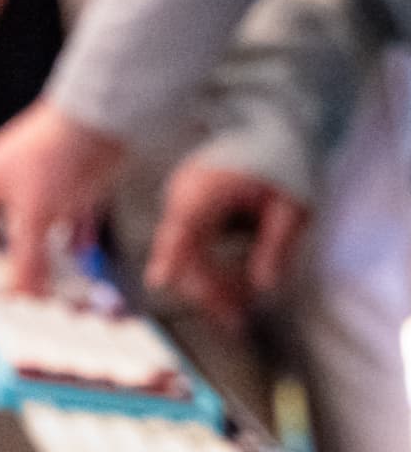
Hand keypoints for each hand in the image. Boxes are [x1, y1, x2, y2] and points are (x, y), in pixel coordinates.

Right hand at [0, 101, 128, 291]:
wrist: (97, 118)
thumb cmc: (52, 158)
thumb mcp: (34, 219)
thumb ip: (28, 263)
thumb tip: (22, 299)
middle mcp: (3, 175)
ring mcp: (37, 173)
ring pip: (28, 210)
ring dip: (34, 237)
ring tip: (40, 261)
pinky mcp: (68, 173)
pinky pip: (65, 205)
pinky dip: (70, 228)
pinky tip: (81, 247)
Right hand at [147, 161, 309, 329]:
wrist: (269, 131)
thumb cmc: (280, 164)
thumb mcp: (291, 206)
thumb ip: (276, 245)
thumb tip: (264, 285)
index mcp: (206, 191)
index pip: (182, 228)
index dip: (169, 256)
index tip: (160, 280)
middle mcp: (184, 196)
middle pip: (185, 252)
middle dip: (208, 289)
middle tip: (235, 319)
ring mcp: (181, 202)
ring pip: (187, 254)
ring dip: (211, 282)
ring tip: (238, 309)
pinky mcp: (186, 209)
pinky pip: (192, 245)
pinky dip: (210, 267)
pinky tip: (231, 285)